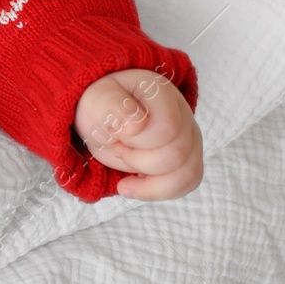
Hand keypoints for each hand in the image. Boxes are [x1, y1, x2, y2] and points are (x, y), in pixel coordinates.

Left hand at [73, 67, 202, 199]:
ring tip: (126, 170)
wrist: (105, 114)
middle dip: (138, 160)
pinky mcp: (188, 158)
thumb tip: (136, 124)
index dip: (136, 140)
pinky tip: (134, 185)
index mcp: (160, 92)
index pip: (167, 126)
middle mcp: (183, 113)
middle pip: (177, 154)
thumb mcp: (95, 98)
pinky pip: (187, 183)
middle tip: (117, 147)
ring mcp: (189, 136)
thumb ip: (111, 105)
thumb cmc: (102, 104)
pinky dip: (158, 190)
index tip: (114, 132)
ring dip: (149, 181)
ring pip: (188, 173)